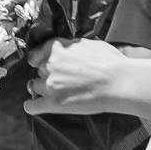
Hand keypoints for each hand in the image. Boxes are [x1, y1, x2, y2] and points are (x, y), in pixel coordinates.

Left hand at [23, 38, 150, 119]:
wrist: (118, 83)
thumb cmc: (109, 62)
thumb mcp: (88, 43)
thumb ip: (70, 45)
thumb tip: (65, 47)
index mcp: (55, 47)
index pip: (37, 52)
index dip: (42, 58)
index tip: (45, 62)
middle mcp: (48, 65)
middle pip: (38, 70)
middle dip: (48, 73)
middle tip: (64, 77)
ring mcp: (49, 85)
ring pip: (35, 86)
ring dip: (44, 88)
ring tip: (59, 91)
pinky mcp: (53, 104)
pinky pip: (32, 106)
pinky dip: (32, 106)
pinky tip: (34, 105)